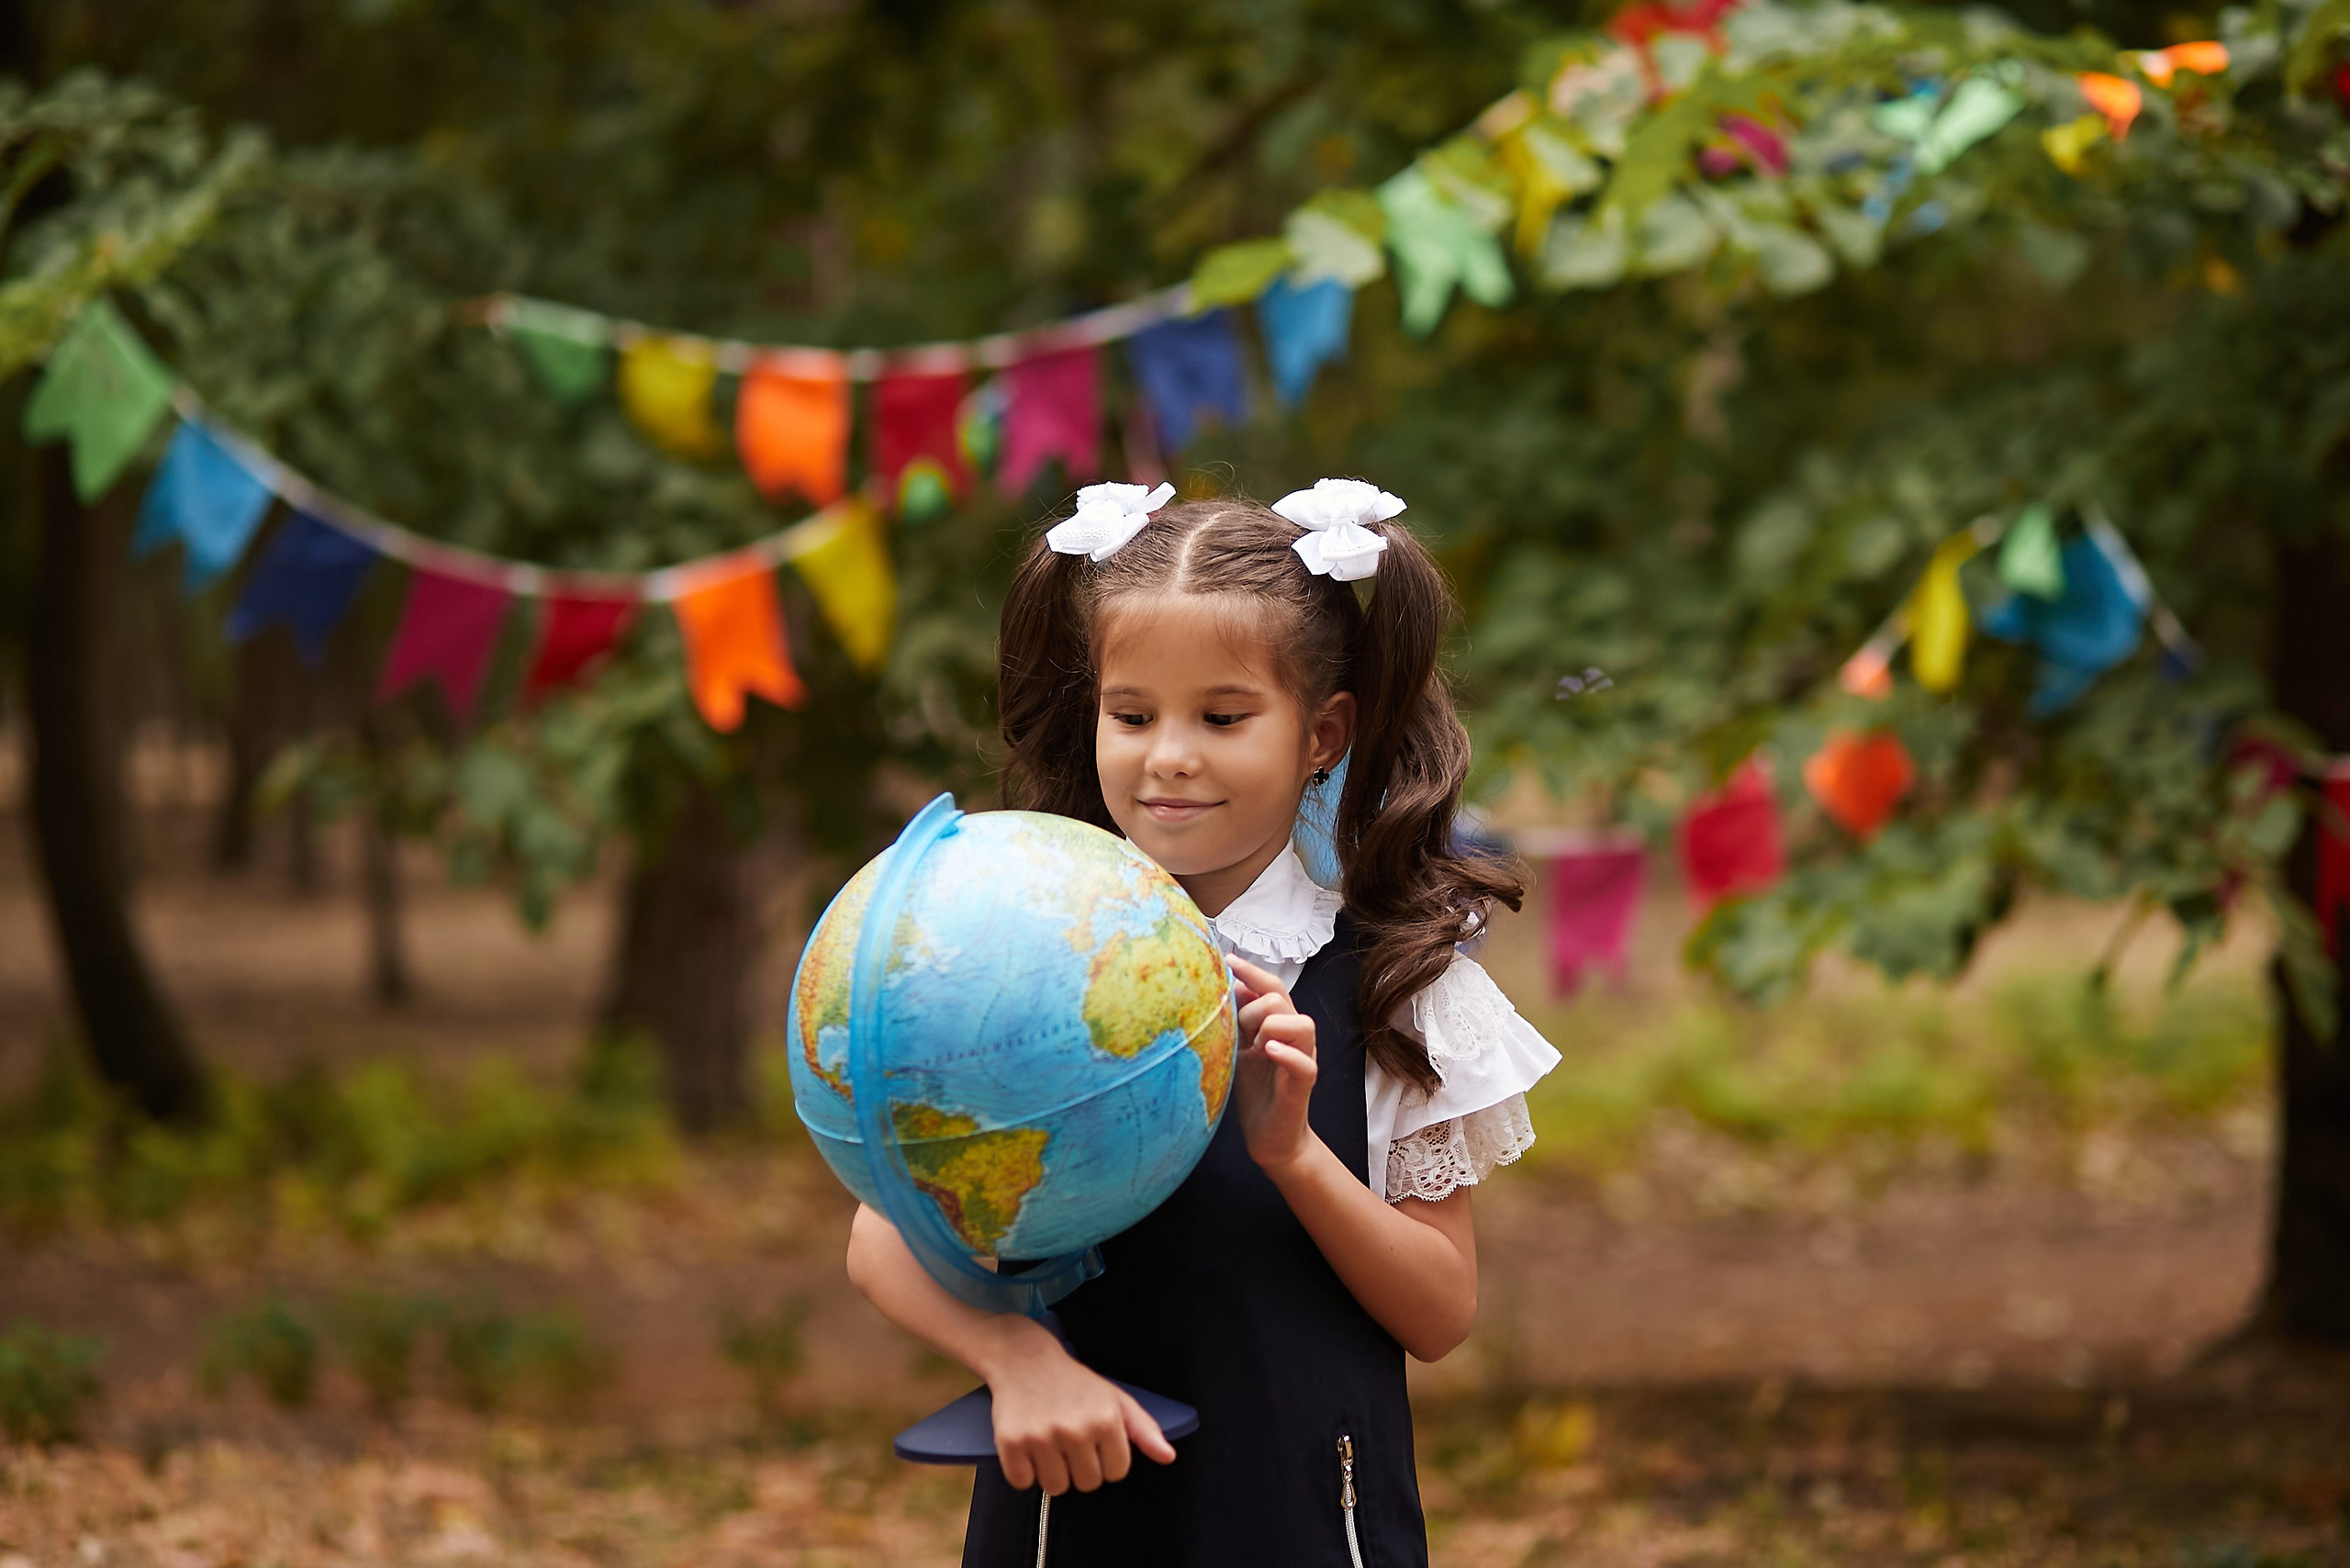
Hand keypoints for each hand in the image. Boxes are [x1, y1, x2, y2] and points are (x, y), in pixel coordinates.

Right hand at [983, 1329, 1173, 1493]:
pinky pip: (1023, 1482)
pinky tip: (1028, 1445)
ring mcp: (1042, 1437)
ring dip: (1052, 1472)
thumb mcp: (1115, 1399)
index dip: (1105, 1460)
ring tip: (1049, 1442)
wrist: (1024, 1359)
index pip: (1116, 1473)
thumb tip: (1167, 1456)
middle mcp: (1075, 1429)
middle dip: (1079, 1467)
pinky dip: (1024, 1471)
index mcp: (1106, 1420)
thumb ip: (1144, 1430)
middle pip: (1087, 1484)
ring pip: (1056, 1487)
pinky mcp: (1012, 1443)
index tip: (1093, 1440)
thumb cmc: (1074, 1383)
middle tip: (1069, 1439)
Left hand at [1227, 955, 1319, 1174]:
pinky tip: (1266, 1052)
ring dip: (1271, 1027)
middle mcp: (1295, 1038)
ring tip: (1255, 1046)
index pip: (1272, 986)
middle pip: (1281, 999)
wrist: (1270, 1138)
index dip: (1253, 972)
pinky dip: (1286, 1053)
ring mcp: (1303, 1060)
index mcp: (1280, 1025)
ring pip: (1301, 1023)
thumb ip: (1239, 1019)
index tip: (1228, 961)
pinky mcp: (1303, 1086)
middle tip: (1239, 1033)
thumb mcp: (1240, 1049)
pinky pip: (1304, 1062)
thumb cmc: (1255, 1091)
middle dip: (1253, 1008)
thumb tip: (1232, 985)